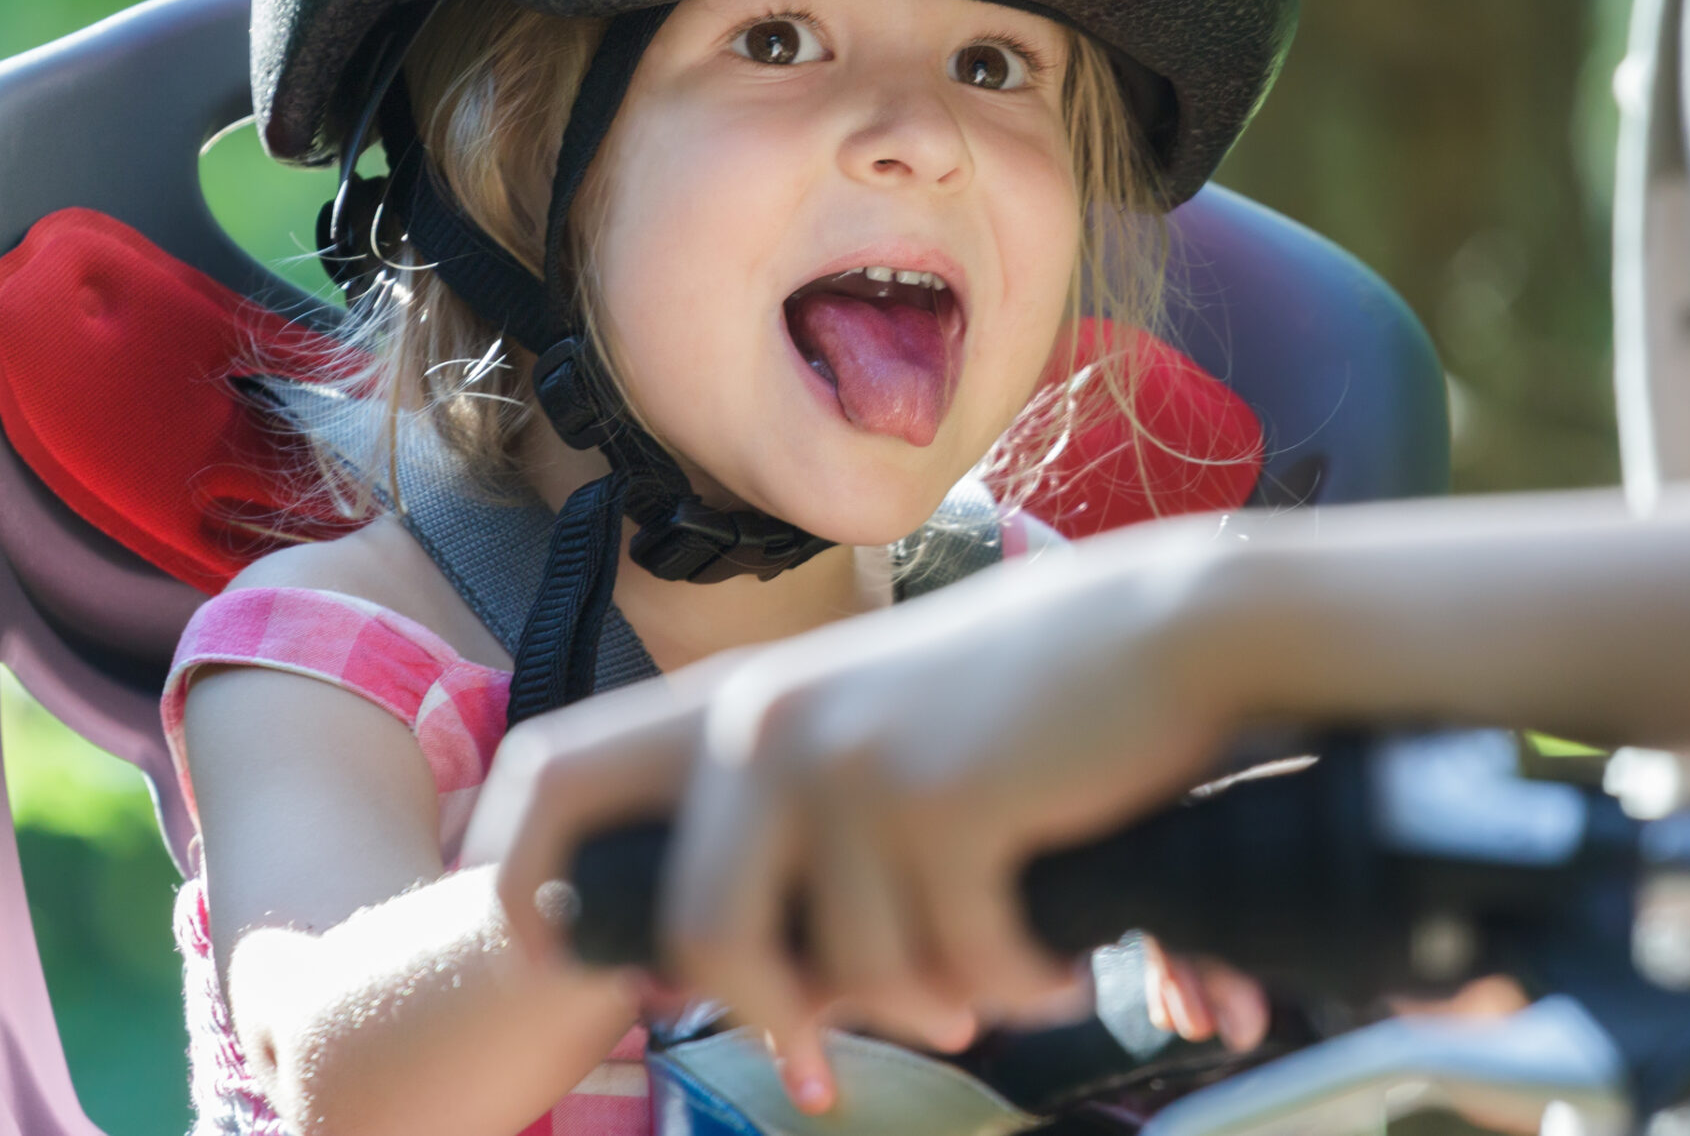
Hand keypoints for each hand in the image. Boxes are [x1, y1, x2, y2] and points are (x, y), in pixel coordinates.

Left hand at [471, 518, 1250, 1111]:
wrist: (1166, 631)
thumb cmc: (1026, 696)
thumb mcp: (875, 725)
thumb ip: (789, 816)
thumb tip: (743, 977)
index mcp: (739, 704)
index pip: (553, 774)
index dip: (522, 873)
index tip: (552, 947)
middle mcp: (769, 725)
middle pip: (702, 939)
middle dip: (779, 1016)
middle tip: (832, 1057)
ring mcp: (850, 763)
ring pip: (849, 975)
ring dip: (939, 1000)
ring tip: (1004, 962)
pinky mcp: (939, 804)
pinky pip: (953, 968)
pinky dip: (1012, 983)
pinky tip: (1054, 950)